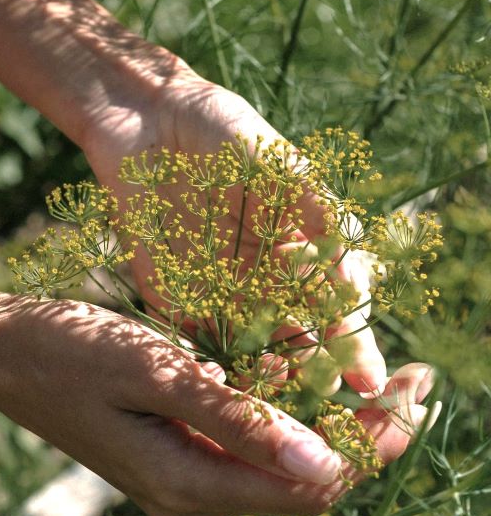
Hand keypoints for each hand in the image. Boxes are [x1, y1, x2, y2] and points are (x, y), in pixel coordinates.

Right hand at [0, 292, 432, 515]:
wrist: (1, 356)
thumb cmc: (69, 353)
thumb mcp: (158, 375)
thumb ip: (241, 422)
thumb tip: (329, 465)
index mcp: (190, 486)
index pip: (315, 485)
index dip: (377, 443)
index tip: (421, 390)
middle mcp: (193, 500)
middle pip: (309, 483)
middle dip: (369, 435)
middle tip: (418, 380)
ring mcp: (184, 486)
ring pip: (285, 468)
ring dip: (334, 426)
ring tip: (380, 376)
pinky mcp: (177, 461)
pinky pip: (252, 452)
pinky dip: (290, 420)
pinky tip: (310, 379)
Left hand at [81, 67, 387, 396]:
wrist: (146, 121)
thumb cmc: (224, 132)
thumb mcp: (281, 164)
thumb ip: (318, 212)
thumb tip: (356, 272)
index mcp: (301, 254)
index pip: (336, 311)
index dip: (355, 348)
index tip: (369, 382)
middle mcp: (264, 283)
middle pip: (297, 344)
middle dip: (313, 375)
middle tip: (323, 395)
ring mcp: (218, 294)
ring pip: (248, 354)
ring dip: (262, 377)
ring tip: (274, 384)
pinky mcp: (171, 298)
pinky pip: (191, 343)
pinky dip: (206, 368)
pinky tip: (220, 382)